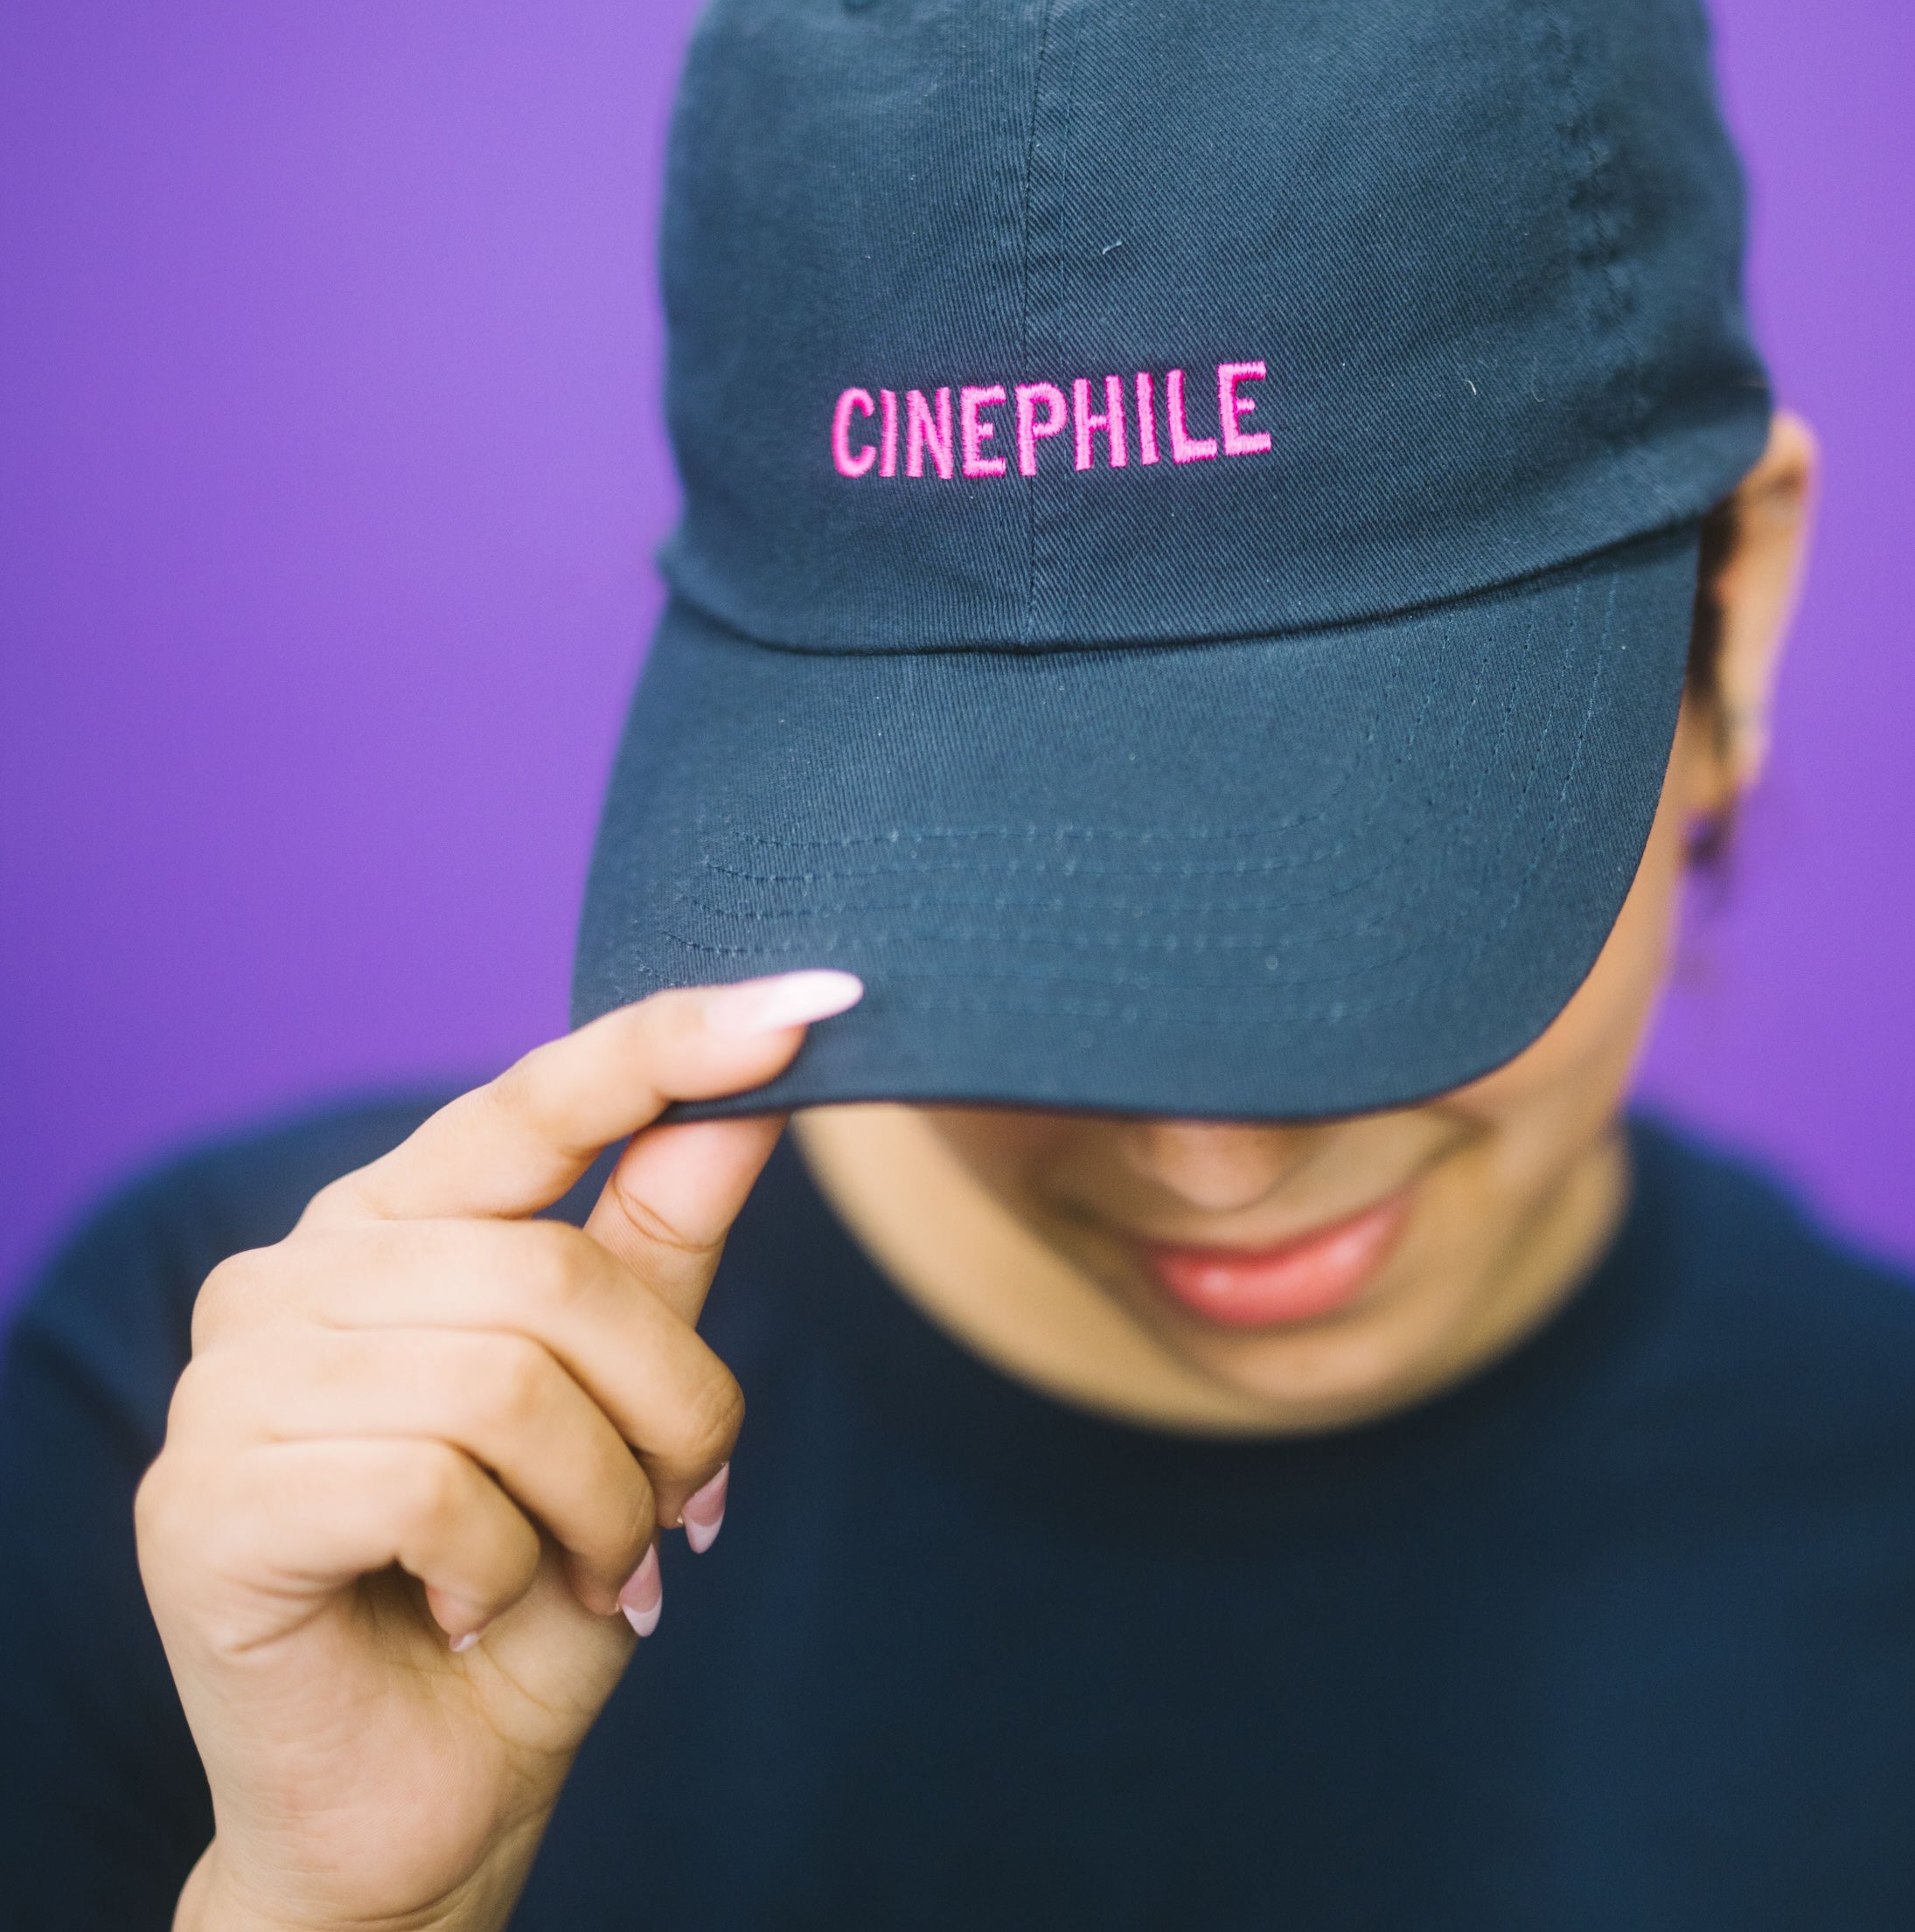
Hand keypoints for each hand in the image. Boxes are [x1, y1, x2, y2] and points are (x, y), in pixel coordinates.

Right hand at [135, 970, 861, 1931]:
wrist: (426, 1801)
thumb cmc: (533, 1581)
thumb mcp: (627, 1400)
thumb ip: (661, 1241)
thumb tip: (748, 1094)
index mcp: (390, 1226)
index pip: (537, 1096)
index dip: (676, 1044)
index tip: (822, 998)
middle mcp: (288, 1277)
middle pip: (556, 1274)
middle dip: (664, 1409)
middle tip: (675, 1509)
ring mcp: (230, 1388)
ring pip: (508, 1383)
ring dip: (597, 1503)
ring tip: (584, 1567)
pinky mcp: (204, 1505)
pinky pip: (436, 1486)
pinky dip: (506, 1565)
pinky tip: (472, 1608)